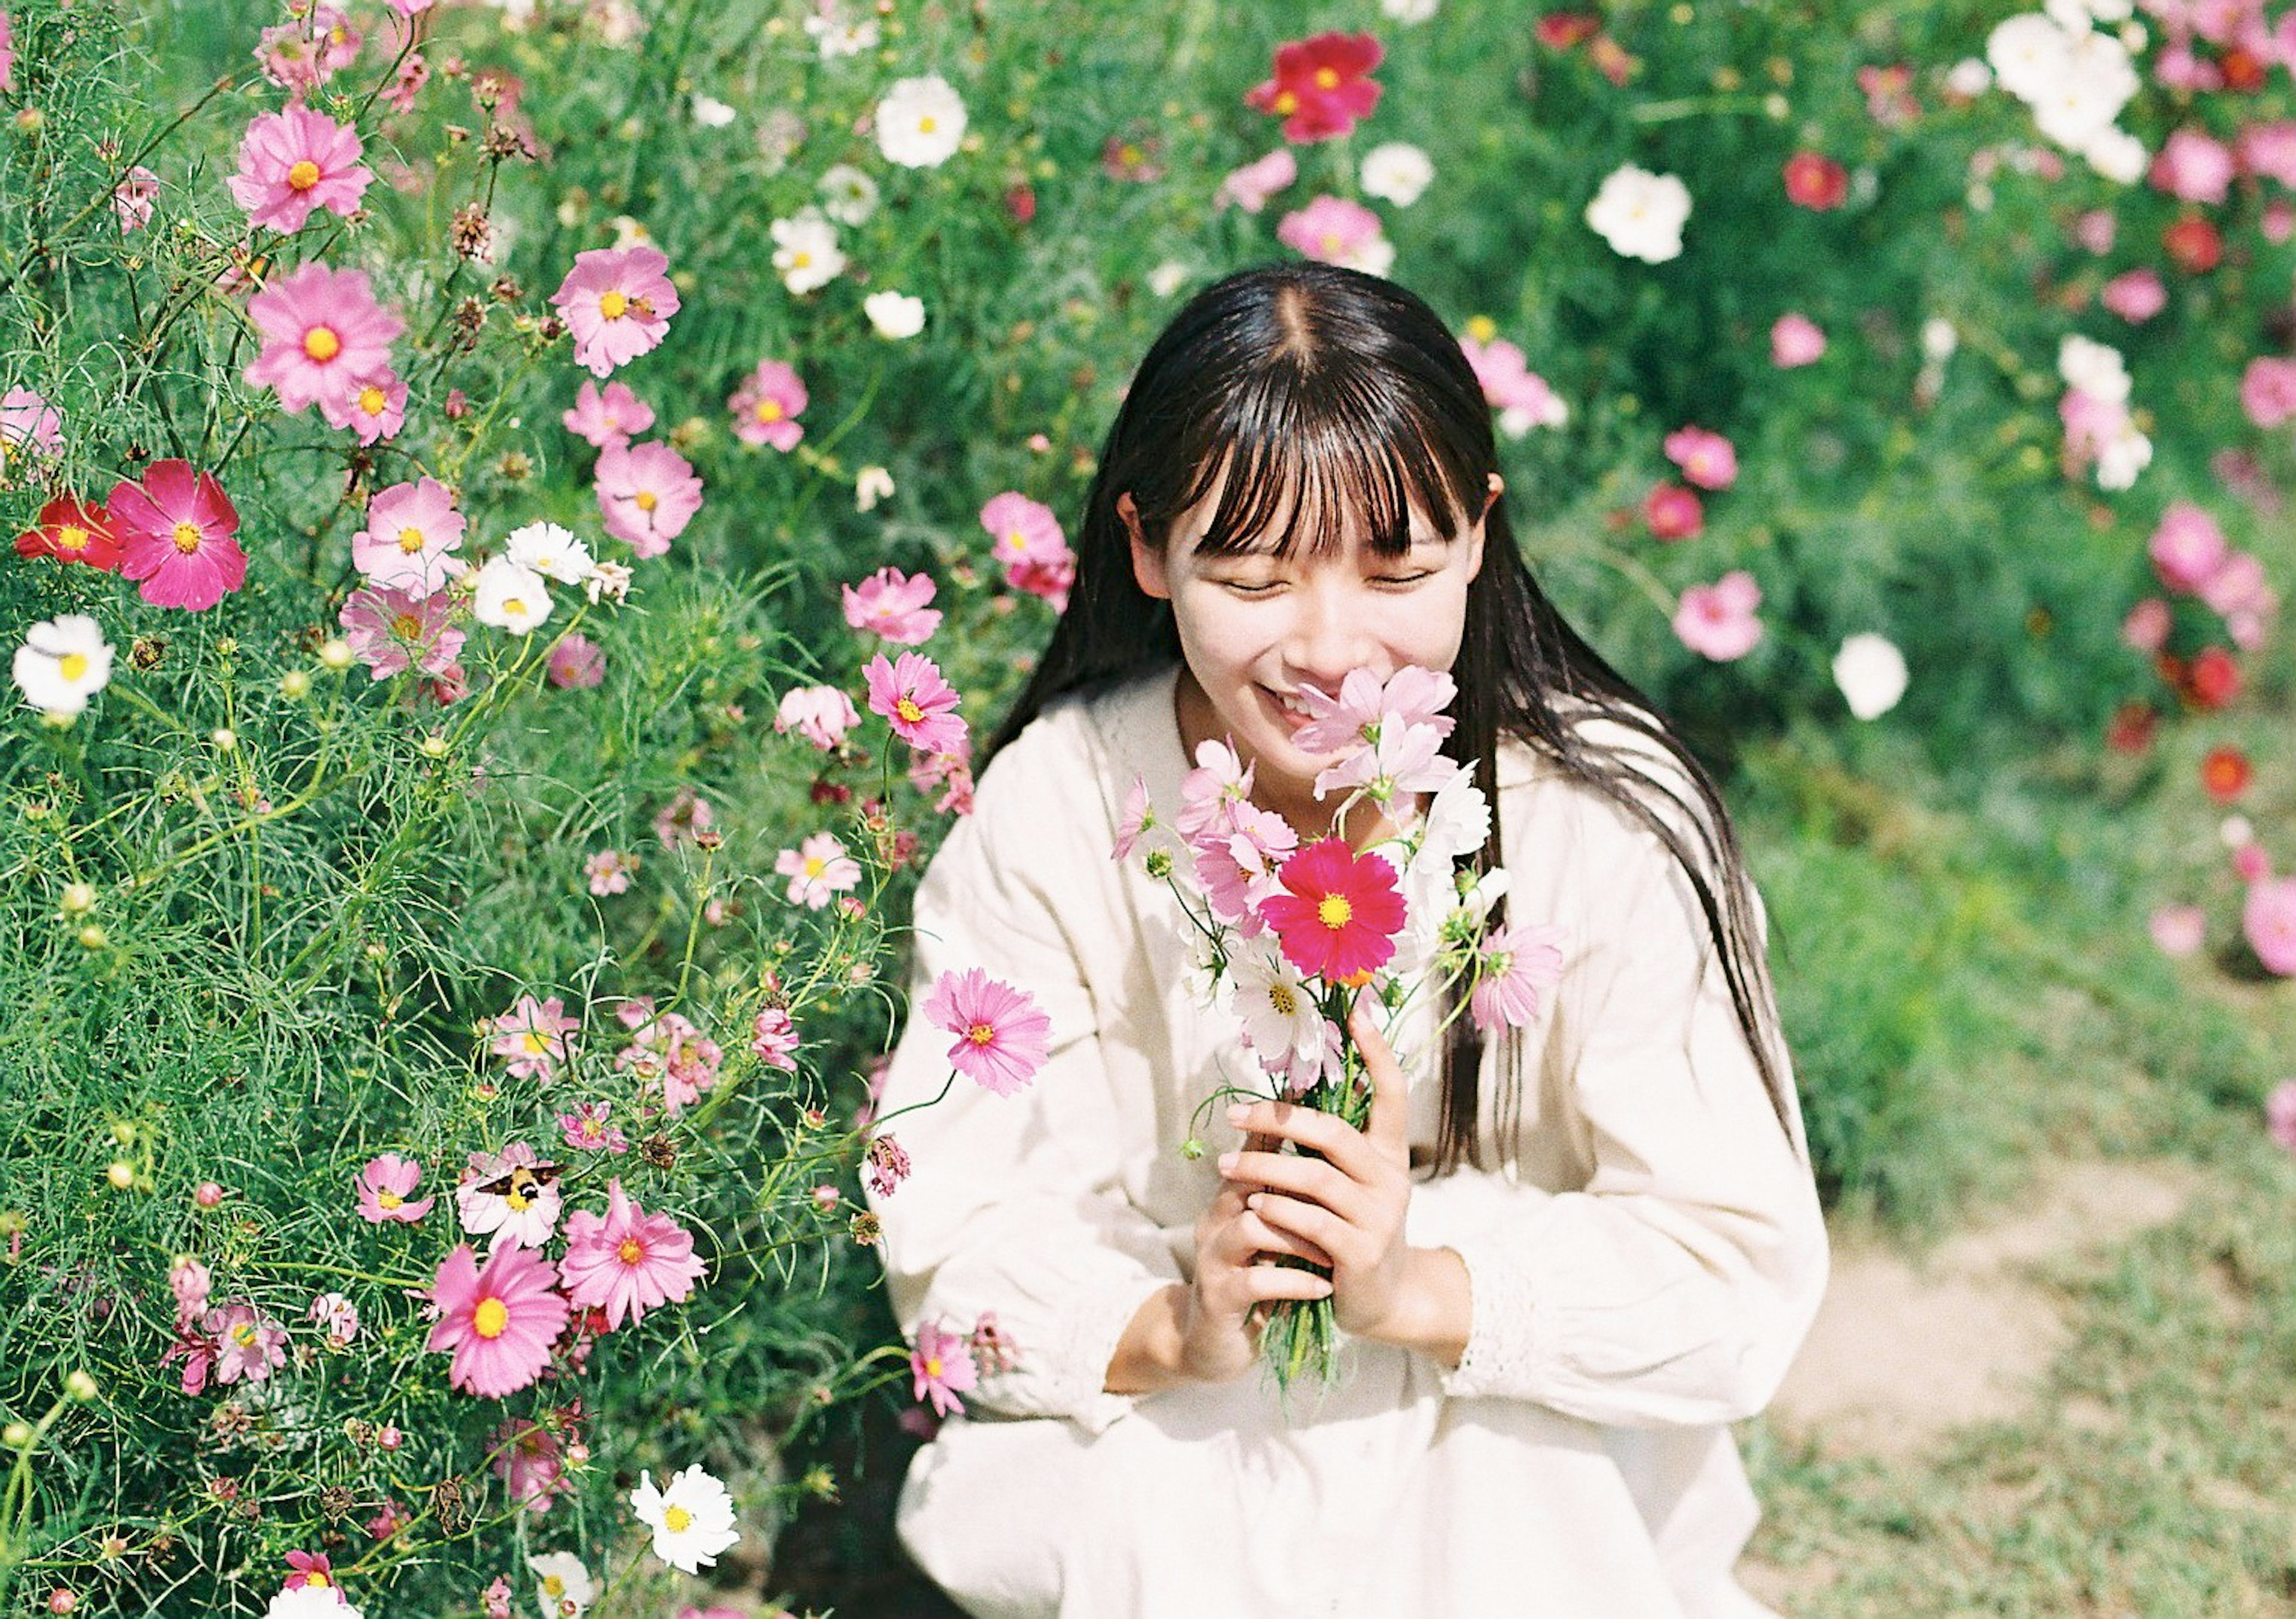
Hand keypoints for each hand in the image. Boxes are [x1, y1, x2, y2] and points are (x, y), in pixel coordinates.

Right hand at [1178, 1126, 1336, 1382]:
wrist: (1219, 1345)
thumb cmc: (1259, 1280)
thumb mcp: (1275, 1234)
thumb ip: (1293, 1198)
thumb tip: (1332, 1152)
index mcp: (1232, 1198)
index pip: (1254, 1149)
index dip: (1282, 1129)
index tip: (1321, 1115)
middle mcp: (1216, 1219)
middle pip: (1247, 1177)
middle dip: (1297, 1182)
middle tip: (1344, 1193)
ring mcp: (1212, 1258)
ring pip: (1252, 1227)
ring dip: (1298, 1237)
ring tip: (1332, 1251)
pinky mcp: (1218, 1297)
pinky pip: (1256, 1280)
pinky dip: (1295, 1282)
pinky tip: (1323, 1287)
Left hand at [1217, 998, 1418, 1343]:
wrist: (1382, 1301)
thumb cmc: (1353, 1229)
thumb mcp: (1351, 1185)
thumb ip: (1330, 1147)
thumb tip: (1292, 1092)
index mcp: (1390, 1153)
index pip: (1392, 1094)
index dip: (1378, 1054)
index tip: (1357, 1014)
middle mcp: (1391, 1179)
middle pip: (1334, 1132)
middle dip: (1279, 1119)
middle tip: (1233, 1112)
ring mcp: (1380, 1217)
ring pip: (1314, 1178)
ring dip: (1263, 1168)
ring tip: (1224, 1166)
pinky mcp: (1361, 1253)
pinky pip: (1311, 1223)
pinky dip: (1277, 1211)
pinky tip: (1253, 1206)